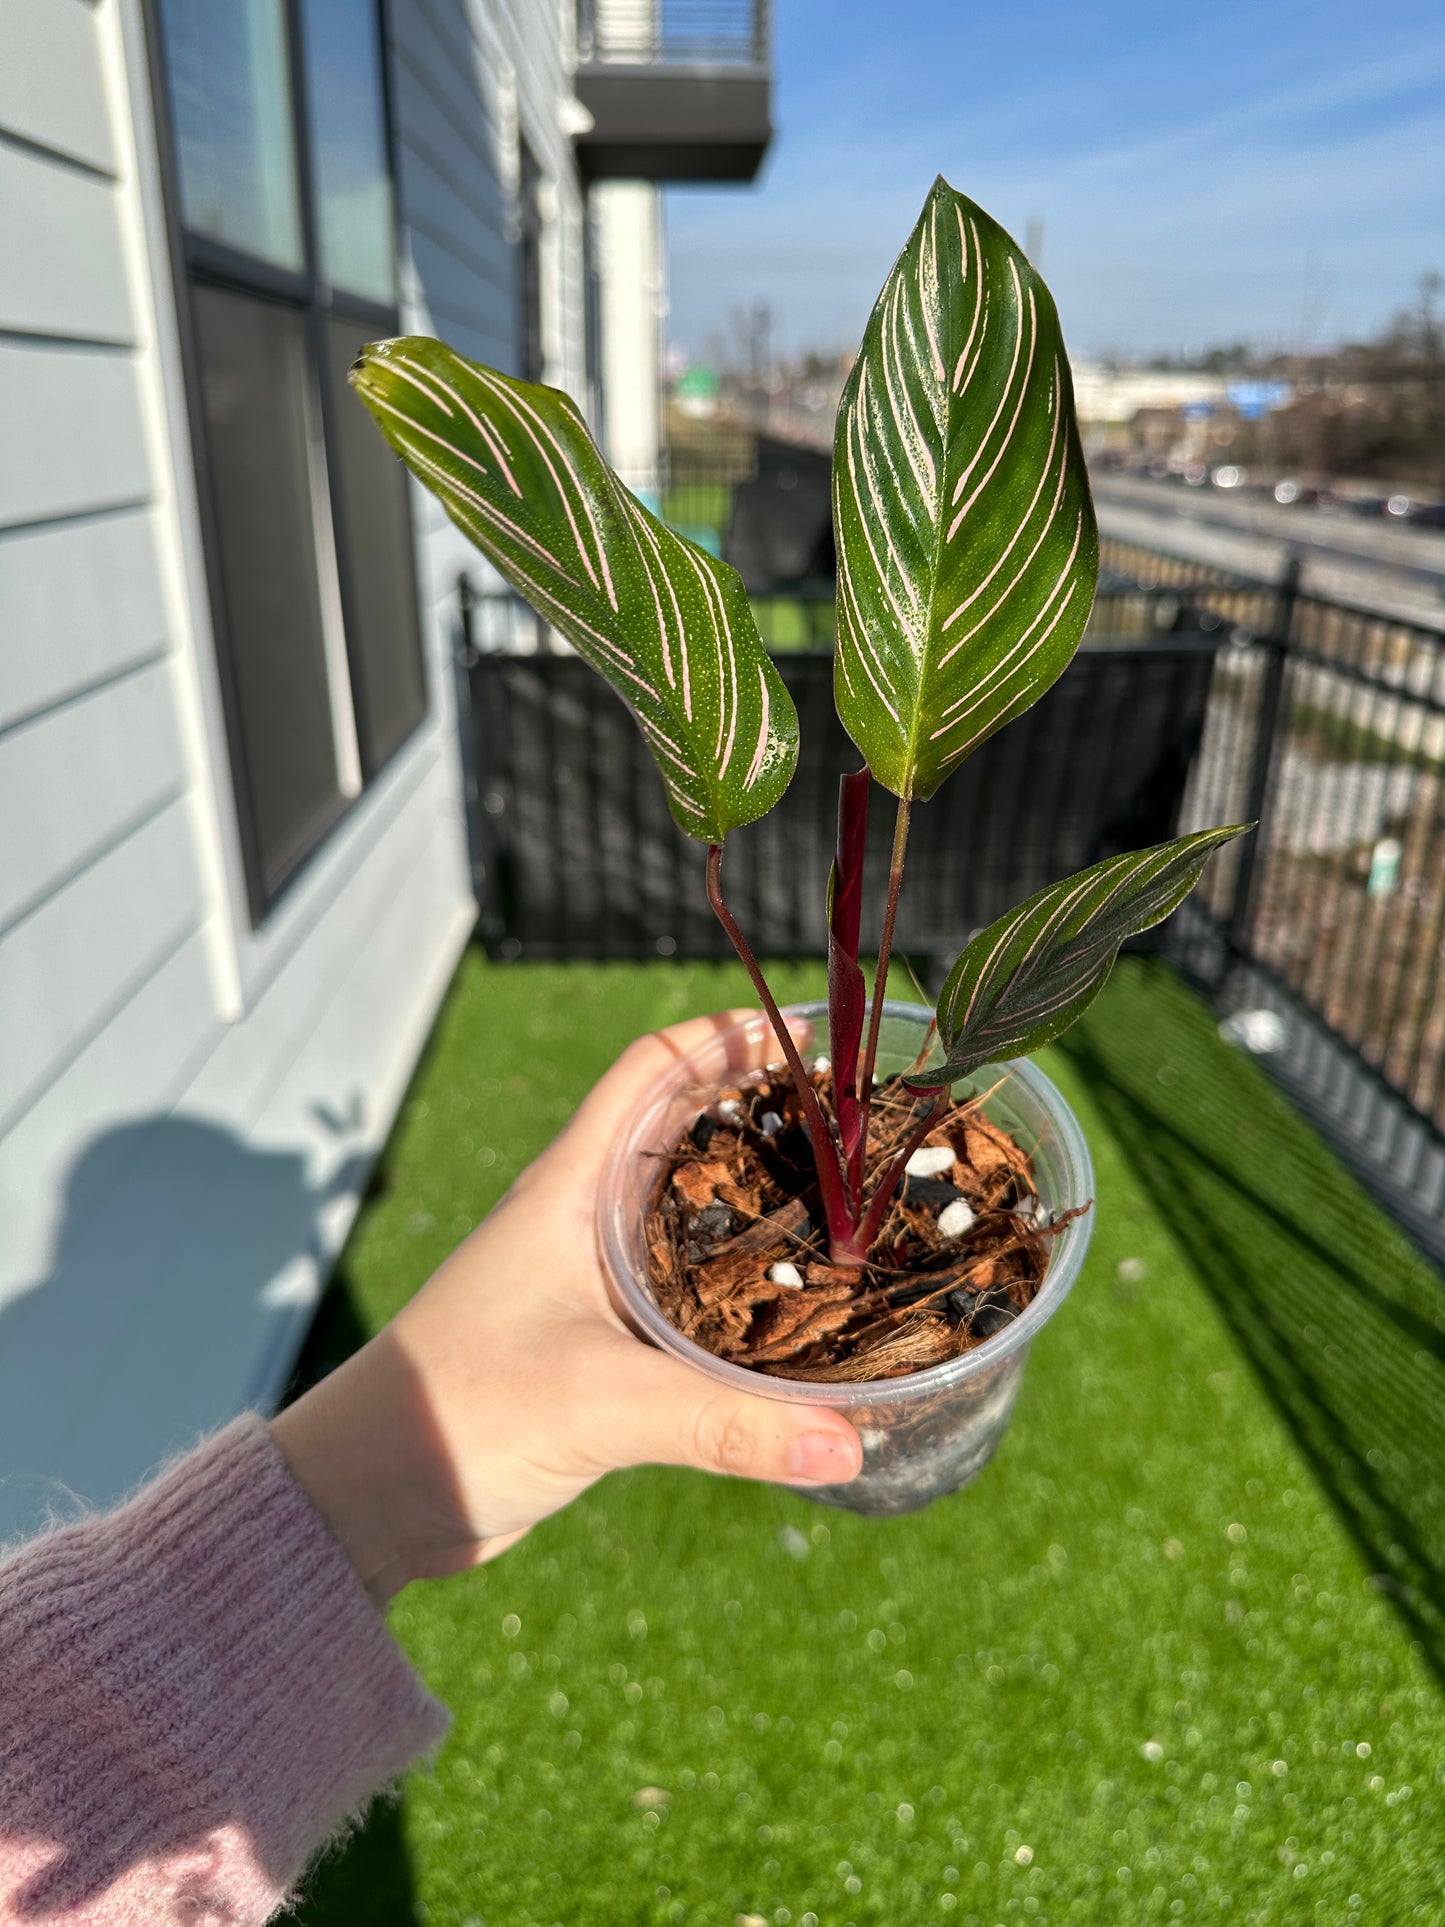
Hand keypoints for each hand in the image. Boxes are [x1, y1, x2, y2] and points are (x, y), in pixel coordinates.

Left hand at [270, 1011, 861, 1603]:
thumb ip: (722, 1424)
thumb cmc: (454, 1415)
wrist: (367, 1498)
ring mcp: (587, 1280)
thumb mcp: (596, 1404)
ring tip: (848, 1212)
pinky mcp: (595, 1342)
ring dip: (758, 1206)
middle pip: (685, 1134)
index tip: (808, 1039)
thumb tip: (846, 1443)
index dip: (725, 1037)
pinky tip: (794, 1310)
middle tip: (855, 1131)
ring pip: (690, 1216)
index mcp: (570, 1189)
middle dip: (766, 1120)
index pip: (651, 1069)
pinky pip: (685, 1290)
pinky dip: (740, 1284)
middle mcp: (581, 1219)